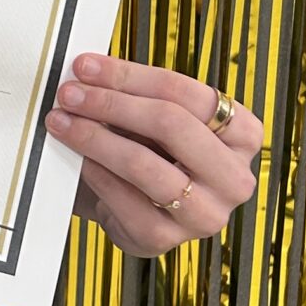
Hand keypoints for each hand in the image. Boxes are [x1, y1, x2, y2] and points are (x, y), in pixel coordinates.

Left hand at [46, 54, 262, 256]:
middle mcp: (234, 178)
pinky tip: (76, 156)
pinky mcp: (166, 239)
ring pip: (145, 165)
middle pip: (170, 124)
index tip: (87, 66)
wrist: (131, 204)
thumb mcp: (155, 117)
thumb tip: (89, 69)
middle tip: (69, 93)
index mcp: (243, 134)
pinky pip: (124, 199)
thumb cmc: (148, 149)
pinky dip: (95, 172)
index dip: (131, 75)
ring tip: (62, 121)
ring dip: (95, 138)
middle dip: (111, 103)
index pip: (186, 93)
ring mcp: (204, 214)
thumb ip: (135, 92)